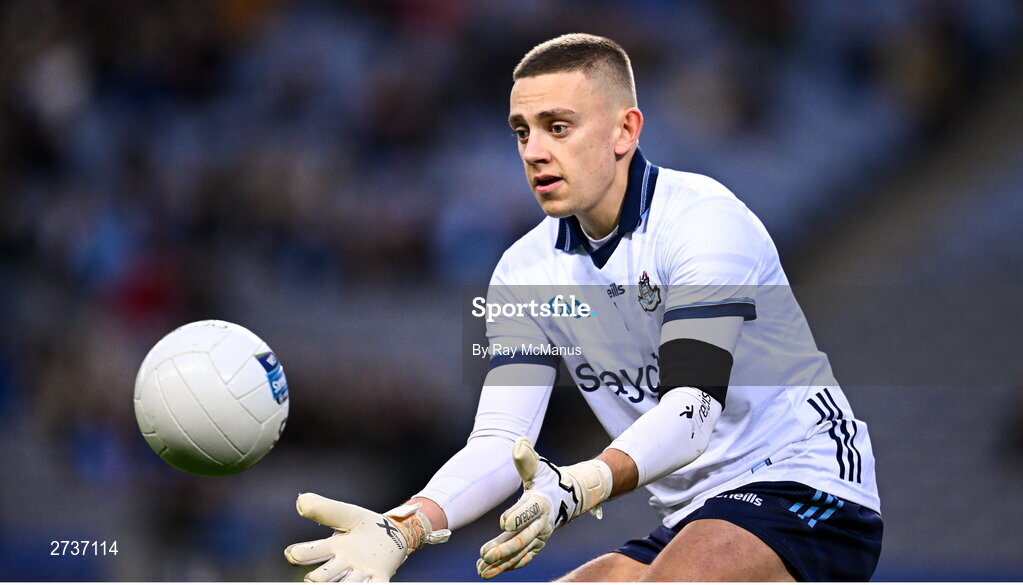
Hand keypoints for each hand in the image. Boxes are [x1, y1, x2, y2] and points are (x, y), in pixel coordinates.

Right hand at [284, 494, 449, 581]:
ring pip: (346, 584)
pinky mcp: (379, 577)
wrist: (394, 533)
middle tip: (314, 578)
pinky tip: (367, 583)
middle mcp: (343, 565)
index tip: (294, 553)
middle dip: (318, 578)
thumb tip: (300, 500)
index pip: (308, 555)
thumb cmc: (365, 526)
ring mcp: (360, 574)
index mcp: (332, 548)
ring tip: (343, 581)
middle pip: (323, 576)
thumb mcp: (346, 514)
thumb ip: (324, 509)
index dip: (299, 554)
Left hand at [476, 438, 612, 578]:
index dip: (518, 516)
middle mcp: (542, 523)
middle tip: (486, 554)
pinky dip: (505, 567)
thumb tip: (520, 443)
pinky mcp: (534, 546)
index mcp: (541, 502)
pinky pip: (521, 559)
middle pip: (524, 538)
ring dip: (502, 562)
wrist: (566, 497)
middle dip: (506, 547)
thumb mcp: (538, 468)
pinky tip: (487, 572)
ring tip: (482, 568)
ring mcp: (539, 537)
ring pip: (521, 553)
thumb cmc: (547, 480)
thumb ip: (527, 459)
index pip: (530, 511)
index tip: (503, 522)